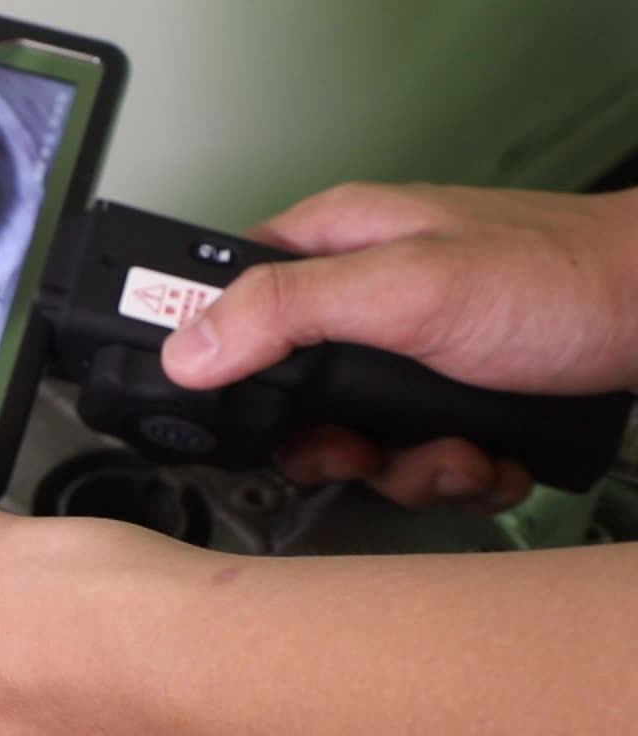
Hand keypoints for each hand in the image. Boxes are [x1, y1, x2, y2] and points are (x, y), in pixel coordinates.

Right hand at [162, 182, 637, 507]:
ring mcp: (414, 352)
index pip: (229, 298)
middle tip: (361, 450)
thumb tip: (188, 344)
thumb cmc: (563, 278)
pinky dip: (455, 475)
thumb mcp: (407, 290)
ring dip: (408, 470)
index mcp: (336, 244)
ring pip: (358, 441)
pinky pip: (418, 458)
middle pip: (290, 397)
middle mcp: (367, 298)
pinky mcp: (456, 397)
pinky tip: (488, 457)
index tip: (240, 415)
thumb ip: (288, 311)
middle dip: (335, 444)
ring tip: (456, 454)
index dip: (220, 363)